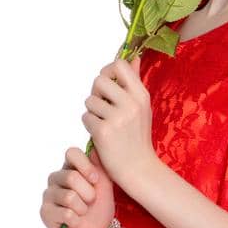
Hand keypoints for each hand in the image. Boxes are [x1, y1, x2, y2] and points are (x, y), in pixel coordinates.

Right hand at [41, 146, 114, 227]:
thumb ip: (99, 165)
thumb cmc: (99, 208)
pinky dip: (77, 221)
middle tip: (90, 202)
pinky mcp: (45, 212)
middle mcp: (56, 178)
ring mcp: (48, 195)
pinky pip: (66, 214)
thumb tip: (95, 146)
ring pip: (69, 197)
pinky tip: (75, 223)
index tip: (96, 181)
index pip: (72, 153)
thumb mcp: (105, 185)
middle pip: (70, 177)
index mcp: (70, 167)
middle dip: (88, 193)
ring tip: (83, 213)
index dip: (86, 167)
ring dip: (83, 209)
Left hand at [81, 53, 153, 187]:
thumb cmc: (137, 137)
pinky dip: (89, 126)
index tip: (107, 85)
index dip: (108, 72)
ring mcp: (117, 118)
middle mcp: (131, 104)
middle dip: (96, 93)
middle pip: (99, 80)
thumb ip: (134, 82)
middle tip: (102, 107)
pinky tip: (100, 135)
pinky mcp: (104, 131)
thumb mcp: (141, 108)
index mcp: (141, 95)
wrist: (138, 169)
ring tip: (103, 124)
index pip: (119, 65)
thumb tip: (134, 58)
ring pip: (90, 101)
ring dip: (92, 112)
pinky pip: (86, 117)